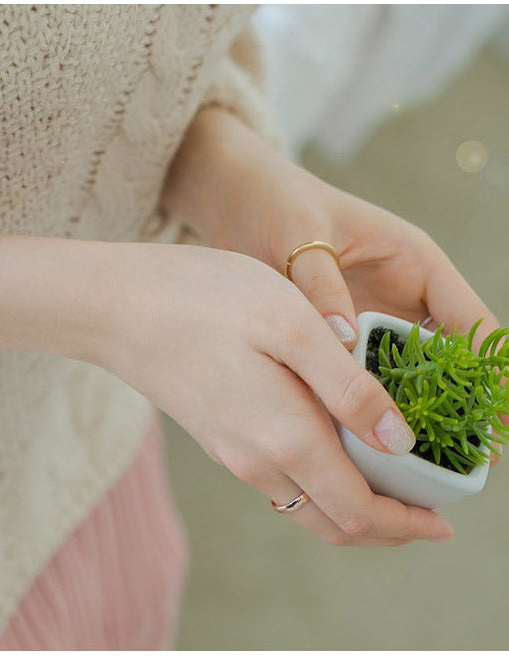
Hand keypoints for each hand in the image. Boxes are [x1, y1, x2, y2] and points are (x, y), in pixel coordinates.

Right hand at [98, 241, 452, 546]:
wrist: (116, 308)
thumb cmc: (203, 301)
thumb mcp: (290, 325)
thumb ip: (348, 387)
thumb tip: (398, 441)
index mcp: (285, 438)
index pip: (359, 512)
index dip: (407, 524)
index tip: (442, 521)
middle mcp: (257, 461)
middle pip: (333, 523)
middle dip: (385, 527)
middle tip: (422, 511)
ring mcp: (231, 452)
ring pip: (304, 503)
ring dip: (351, 504)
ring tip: (386, 479)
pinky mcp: (215, 435)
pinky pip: (279, 479)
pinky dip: (317, 482)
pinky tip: (330, 446)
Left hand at [163, 106, 502, 465]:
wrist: (236, 198)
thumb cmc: (276, 203)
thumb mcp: (302, 238)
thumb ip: (322, 286)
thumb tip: (344, 339)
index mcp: (413, 263)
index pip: (473, 323)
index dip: (494, 375)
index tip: (502, 423)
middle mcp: (401, 293)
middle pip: (449, 358)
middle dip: (459, 405)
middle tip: (464, 462)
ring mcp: (372, 315)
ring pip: (410, 372)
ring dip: (415, 410)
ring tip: (420, 464)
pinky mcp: (340, 332)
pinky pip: (367, 373)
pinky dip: (370, 401)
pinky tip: (362, 438)